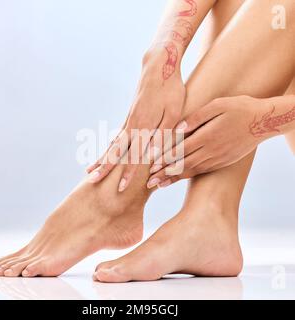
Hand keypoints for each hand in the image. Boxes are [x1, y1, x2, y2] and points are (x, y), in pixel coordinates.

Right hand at [87, 51, 186, 191]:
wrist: (159, 66)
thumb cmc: (170, 90)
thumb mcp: (174, 112)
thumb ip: (164, 134)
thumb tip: (154, 155)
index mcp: (144, 126)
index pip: (135, 155)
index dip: (128, 173)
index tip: (120, 188)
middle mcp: (132, 125)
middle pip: (115, 151)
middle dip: (104, 167)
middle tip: (91, 181)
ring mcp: (128, 121)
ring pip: (112, 144)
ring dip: (101, 158)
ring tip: (90, 170)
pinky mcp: (129, 117)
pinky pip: (117, 136)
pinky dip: (109, 147)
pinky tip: (105, 152)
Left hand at [147, 95, 275, 187]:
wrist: (264, 121)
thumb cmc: (239, 108)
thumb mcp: (219, 105)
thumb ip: (197, 116)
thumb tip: (178, 128)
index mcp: (208, 136)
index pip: (181, 150)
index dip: (164, 159)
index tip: (150, 166)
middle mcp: (212, 151)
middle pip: (183, 164)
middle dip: (164, 174)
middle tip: (148, 182)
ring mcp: (218, 158)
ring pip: (191, 171)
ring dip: (173, 178)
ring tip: (157, 185)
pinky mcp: (222, 162)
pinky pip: (201, 171)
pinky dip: (187, 176)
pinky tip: (177, 179)